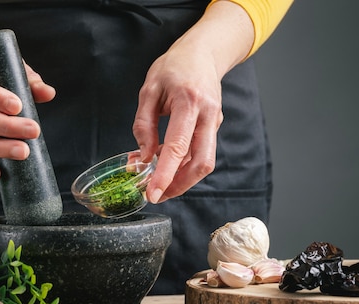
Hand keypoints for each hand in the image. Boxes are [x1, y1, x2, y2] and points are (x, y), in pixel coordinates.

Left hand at [133, 46, 223, 203]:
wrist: (203, 53)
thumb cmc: (173, 67)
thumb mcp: (149, 90)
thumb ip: (144, 125)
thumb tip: (143, 157)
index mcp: (189, 102)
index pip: (178, 146)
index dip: (165, 174)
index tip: (153, 192)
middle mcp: (208, 115)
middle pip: (201, 163)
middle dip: (180, 185)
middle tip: (157, 195)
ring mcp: (215, 122)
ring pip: (204, 162)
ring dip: (182, 178)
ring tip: (157, 181)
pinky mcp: (214, 127)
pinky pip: (201, 152)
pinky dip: (184, 164)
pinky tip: (165, 164)